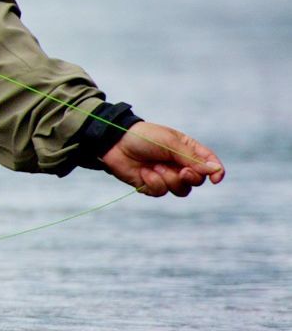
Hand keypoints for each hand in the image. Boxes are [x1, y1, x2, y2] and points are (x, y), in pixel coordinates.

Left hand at [98, 121, 224, 197]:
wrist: (114, 143)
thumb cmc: (143, 137)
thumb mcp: (170, 143)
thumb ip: (192, 158)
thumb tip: (215, 170)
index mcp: (187, 150)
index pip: (209, 164)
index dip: (216, 172)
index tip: (215, 178)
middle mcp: (179, 165)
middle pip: (197, 181)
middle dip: (190, 177)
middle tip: (181, 171)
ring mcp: (166, 176)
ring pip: (181, 190)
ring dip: (169, 180)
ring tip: (155, 167)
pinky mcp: (152, 185)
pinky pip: (161, 192)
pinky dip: (153, 183)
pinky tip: (143, 172)